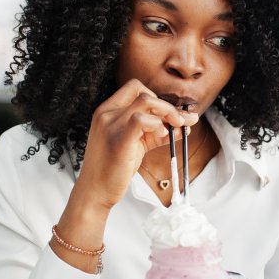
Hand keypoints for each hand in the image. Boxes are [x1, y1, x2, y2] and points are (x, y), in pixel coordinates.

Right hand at [75, 78, 197, 208]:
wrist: (95, 191)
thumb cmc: (114, 168)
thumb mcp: (135, 144)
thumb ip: (155, 132)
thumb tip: (183, 126)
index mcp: (108, 110)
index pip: (135, 87)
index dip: (157, 98)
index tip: (170, 114)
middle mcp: (107, 113)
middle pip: (143, 92)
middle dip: (168, 105)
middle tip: (183, 120)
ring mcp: (110, 125)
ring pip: (145, 101)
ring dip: (168, 111)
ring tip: (178, 126)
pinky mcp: (118, 140)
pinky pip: (140, 120)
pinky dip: (157, 123)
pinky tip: (164, 134)